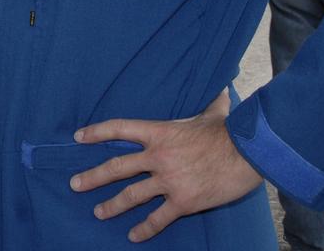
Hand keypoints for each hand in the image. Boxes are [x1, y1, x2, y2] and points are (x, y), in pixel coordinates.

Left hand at [68, 91, 262, 241]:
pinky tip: (133, 235)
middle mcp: (158, 157)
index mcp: (160, 132)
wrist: (248, 154)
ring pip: (131, 195)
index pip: (119, 129)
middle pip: (116, 167)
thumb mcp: (215, 112)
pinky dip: (144, 229)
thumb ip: (211, 103)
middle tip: (74, 184)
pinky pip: (158, 218)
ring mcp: (168, 180)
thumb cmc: (230, 131)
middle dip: (92, 177)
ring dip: (111, 205)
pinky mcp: (183, 202)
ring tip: (98, 212)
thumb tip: (222, 88)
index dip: (96, 132)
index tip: (78, 137)